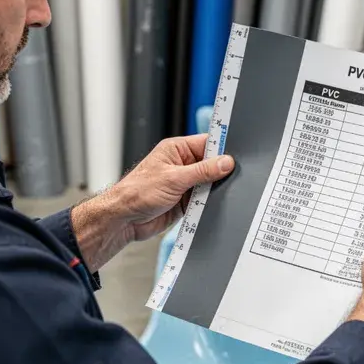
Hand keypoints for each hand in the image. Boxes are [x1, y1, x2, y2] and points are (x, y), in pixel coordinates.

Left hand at [70, 134, 234, 269]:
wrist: (124, 220)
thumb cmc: (137, 193)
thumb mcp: (174, 179)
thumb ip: (202, 171)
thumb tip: (226, 163)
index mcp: (176, 150)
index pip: (207, 143)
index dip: (223, 148)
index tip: (240, 153)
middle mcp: (182, 165)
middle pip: (212, 164)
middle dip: (222, 172)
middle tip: (236, 177)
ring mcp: (184, 183)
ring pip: (210, 184)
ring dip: (215, 190)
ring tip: (222, 193)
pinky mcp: (186, 201)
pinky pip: (205, 200)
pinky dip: (210, 204)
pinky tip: (215, 206)